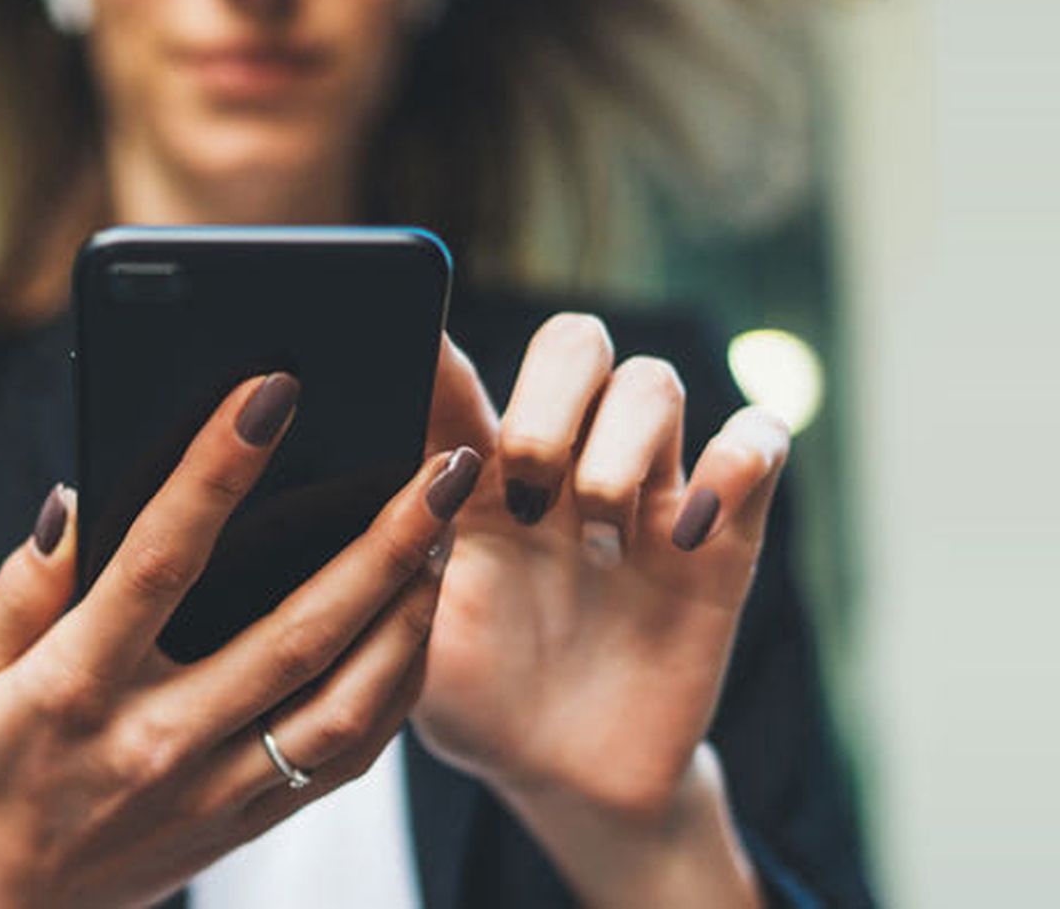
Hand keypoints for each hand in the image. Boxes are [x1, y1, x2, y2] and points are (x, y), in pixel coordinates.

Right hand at [0, 373, 483, 908]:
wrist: (19, 903)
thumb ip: (21, 586)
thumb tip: (77, 500)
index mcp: (78, 687)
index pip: (158, 561)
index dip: (215, 472)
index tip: (270, 393)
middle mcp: (159, 740)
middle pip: (293, 634)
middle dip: (378, 542)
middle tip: (442, 466)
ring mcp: (216, 789)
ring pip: (344, 703)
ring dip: (409, 616)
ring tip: (448, 537)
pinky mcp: (253, 819)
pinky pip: (349, 756)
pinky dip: (398, 688)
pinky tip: (421, 621)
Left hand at [411, 314, 787, 905]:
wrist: (562, 777)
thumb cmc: (472, 696)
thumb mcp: (411, 628)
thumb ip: (394, 546)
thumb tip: (358, 470)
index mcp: (476, 472)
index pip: (463, 375)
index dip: (444, 349)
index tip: (417, 336)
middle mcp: (562, 465)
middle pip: (575, 344)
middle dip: (550, 398)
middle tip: (525, 489)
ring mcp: (644, 495)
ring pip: (653, 382)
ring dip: (622, 447)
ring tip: (597, 538)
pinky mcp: (720, 540)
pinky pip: (756, 445)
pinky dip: (737, 459)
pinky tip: (689, 528)